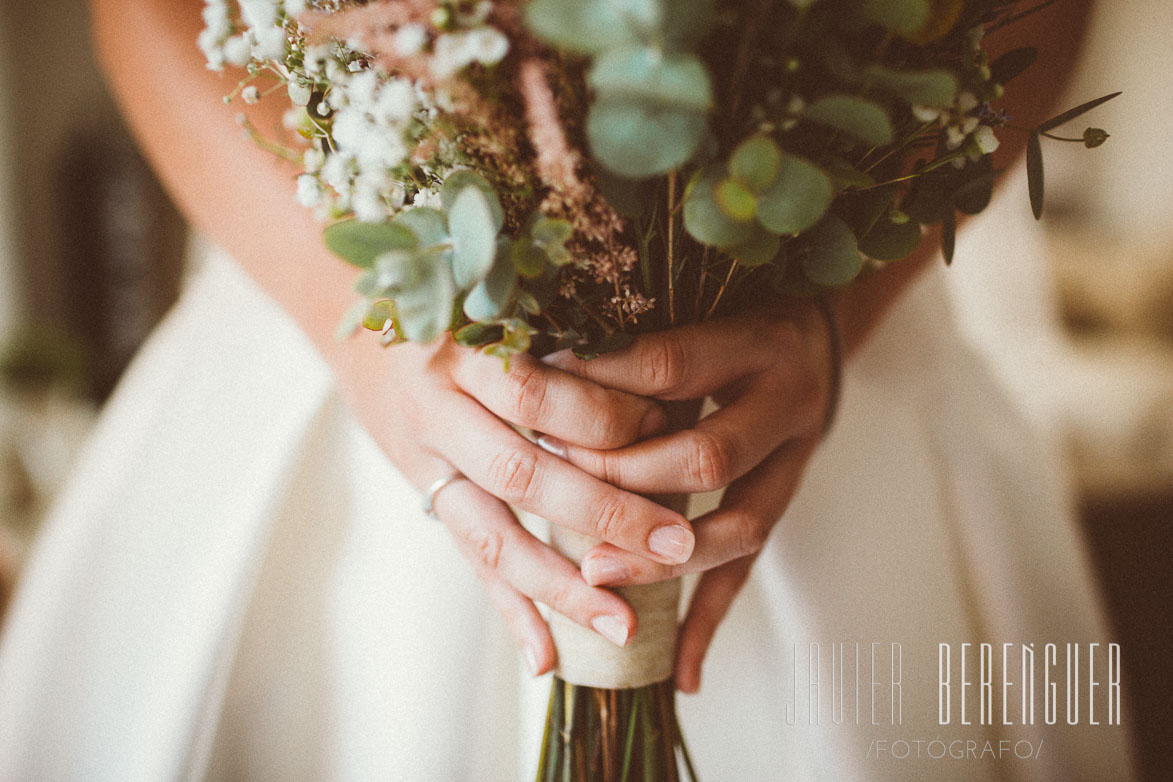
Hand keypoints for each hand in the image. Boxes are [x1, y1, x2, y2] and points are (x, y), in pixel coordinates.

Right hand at [338, 334, 696, 675]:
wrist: (366, 337)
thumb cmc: (462, 317)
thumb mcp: (501, 309)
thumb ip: (561, 345)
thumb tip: (665, 393)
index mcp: (463, 352)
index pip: (535, 392)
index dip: (602, 414)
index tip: (668, 425)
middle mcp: (437, 410)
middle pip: (521, 473)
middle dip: (604, 514)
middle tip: (677, 545)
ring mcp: (427, 461)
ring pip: (493, 536)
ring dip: (561, 587)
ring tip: (622, 626)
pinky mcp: (428, 498)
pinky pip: (472, 561)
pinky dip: (511, 611)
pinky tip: (546, 657)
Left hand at [538, 301, 834, 691]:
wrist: (819, 331)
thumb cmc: (734, 312)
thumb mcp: (699, 302)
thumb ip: (638, 337)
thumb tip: (537, 357)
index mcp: (756, 340)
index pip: (669, 366)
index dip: (599, 388)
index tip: (535, 401)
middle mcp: (788, 401)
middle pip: (706, 456)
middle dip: (625, 480)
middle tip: (558, 489)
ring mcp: (798, 460)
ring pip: (738, 525)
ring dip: (664, 559)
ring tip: (596, 574)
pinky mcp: (789, 504)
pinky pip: (750, 570)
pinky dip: (711, 622)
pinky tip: (679, 671)